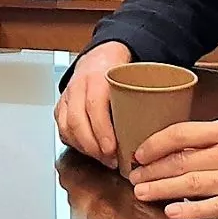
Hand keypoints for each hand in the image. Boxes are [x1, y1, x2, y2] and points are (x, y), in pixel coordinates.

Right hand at [54, 41, 132, 167]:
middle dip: (93, 146)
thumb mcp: (132, 80)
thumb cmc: (119, 72)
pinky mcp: (61, 107)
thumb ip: (139, 101)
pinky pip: (62, 130)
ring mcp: (67, 97)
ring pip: (67, 128)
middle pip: (77, 121)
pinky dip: (75, 144)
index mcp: (97, 77)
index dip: (102, 130)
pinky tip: (89, 151)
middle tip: (110, 160)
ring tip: (103, 158)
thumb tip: (156, 129)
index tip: (112, 149)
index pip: (94, 105)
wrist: (99, 58)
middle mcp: (78, 86)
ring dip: (84, 148)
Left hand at [129, 120, 217, 218]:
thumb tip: (189, 145)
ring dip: (162, 189)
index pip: (182, 133)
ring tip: (141, 194)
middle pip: (181, 161)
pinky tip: (173, 214)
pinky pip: (216, 207)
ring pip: (192, 184)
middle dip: (152, 170)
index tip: (140, 152)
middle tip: (132, 178)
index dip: (155, 143)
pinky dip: (192, 211)